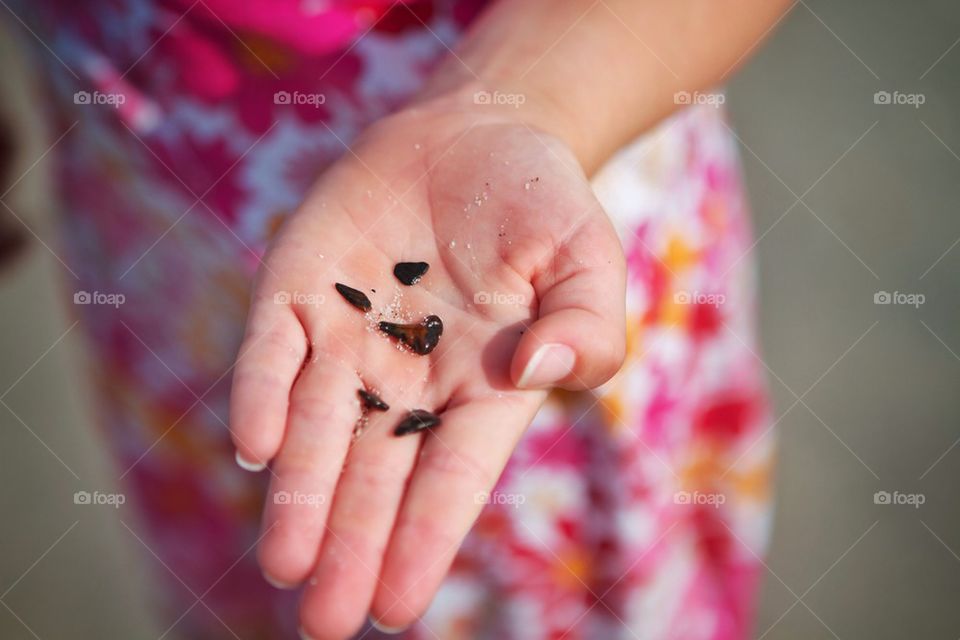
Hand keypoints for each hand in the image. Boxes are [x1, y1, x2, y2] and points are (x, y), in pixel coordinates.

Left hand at [228, 94, 625, 638]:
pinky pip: (273, 349)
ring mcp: (350, 335)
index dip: (424, 540)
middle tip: (324, 621)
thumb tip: (531, 374)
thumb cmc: (544, 206)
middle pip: (374, 474)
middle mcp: (409, 378)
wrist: (479, 131)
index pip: (451, 478)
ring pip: (318, 429)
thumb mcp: (590, 261)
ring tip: (284, 567)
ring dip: (299, 495)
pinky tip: (258, 446)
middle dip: (350, 544)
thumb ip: (585, 329)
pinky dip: (262, 394)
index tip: (394, 608)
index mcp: (482, 389)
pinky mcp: (301, 288)